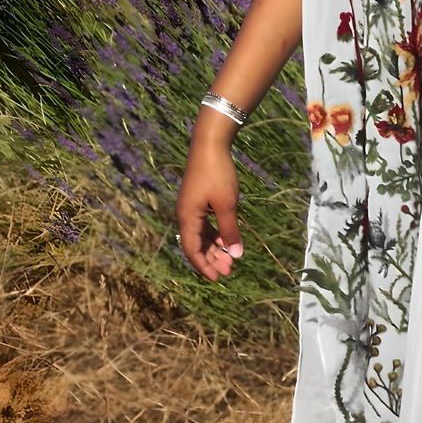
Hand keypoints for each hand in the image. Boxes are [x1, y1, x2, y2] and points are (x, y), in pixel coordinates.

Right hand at [176, 131, 242, 281]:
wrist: (210, 144)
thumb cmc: (217, 174)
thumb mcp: (227, 204)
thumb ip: (230, 230)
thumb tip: (235, 255)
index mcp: (187, 218)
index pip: (193, 251)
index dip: (205, 266)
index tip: (219, 278)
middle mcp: (186, 215)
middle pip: (196, 245)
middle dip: (212, 259)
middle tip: (230, 270)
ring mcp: (191, 207)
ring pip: (201, 234)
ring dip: (215, 247)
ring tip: (230, 258)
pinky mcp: (199, 199)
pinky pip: (205, 223)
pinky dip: (215, 233)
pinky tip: (227, 238)